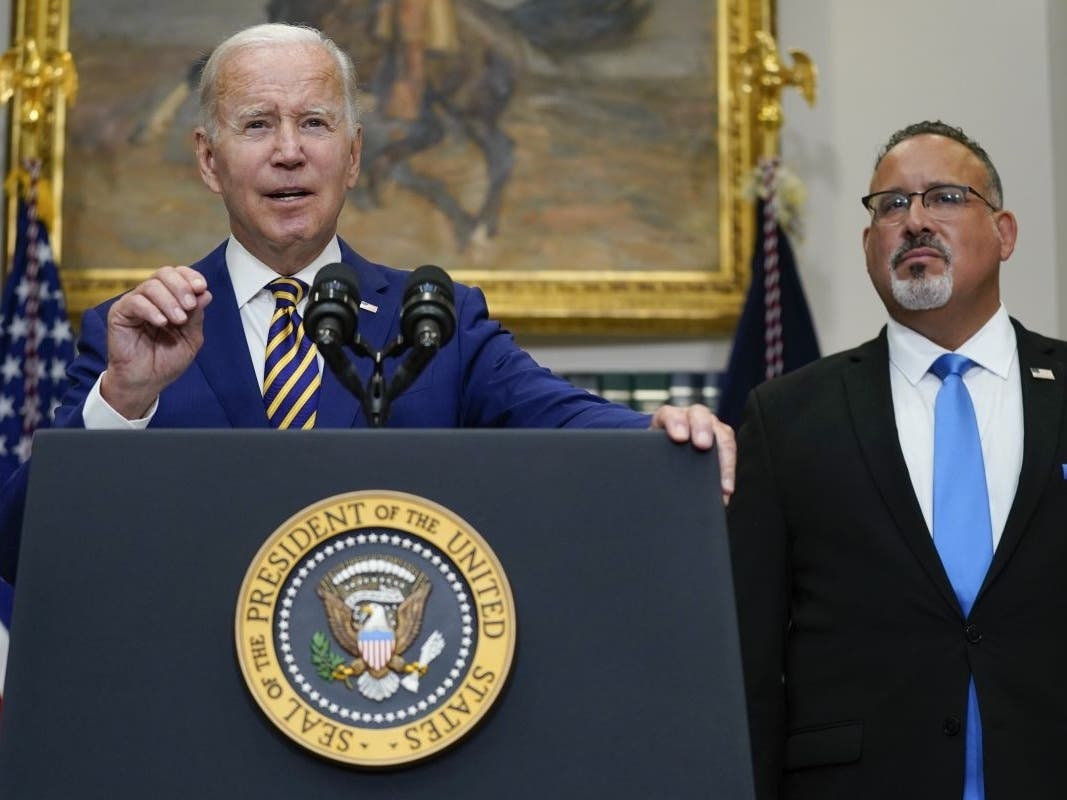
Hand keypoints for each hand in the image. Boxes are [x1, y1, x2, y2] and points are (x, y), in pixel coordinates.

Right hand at [101, 266, 211, 418]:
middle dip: (181, 286)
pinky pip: (135, 302)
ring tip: (177, 321)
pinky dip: (151, 309)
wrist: (146, 381)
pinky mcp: (119, 313)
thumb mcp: (190, 338)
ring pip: (151, 286)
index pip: (179, 275)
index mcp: (170, 300)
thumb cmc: (167, 361)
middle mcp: (152, 298)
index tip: (201, 287)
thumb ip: (196, 316)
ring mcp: (135, 304)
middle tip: (190, 306)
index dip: (191, 276)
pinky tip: (161, 322)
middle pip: (164, 273)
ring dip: (169, 301)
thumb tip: (205, 293)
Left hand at [650, 404, 735, 503]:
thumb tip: (639, 478)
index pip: (671, 414)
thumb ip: (647, 457)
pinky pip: (729, 452)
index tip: (679, 438)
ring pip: (722, 433)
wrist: (660, 451)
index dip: (675, 423)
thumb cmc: (653, 451)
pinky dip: (728, 471)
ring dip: (723, 456)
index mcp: (668, 416)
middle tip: (702, 445)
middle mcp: (691, 417)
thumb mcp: (647, 450)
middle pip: (700, 416)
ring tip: (722, 482)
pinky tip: (724, 490)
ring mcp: (709, 427)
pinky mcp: (721, 440)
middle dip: (703, 430)